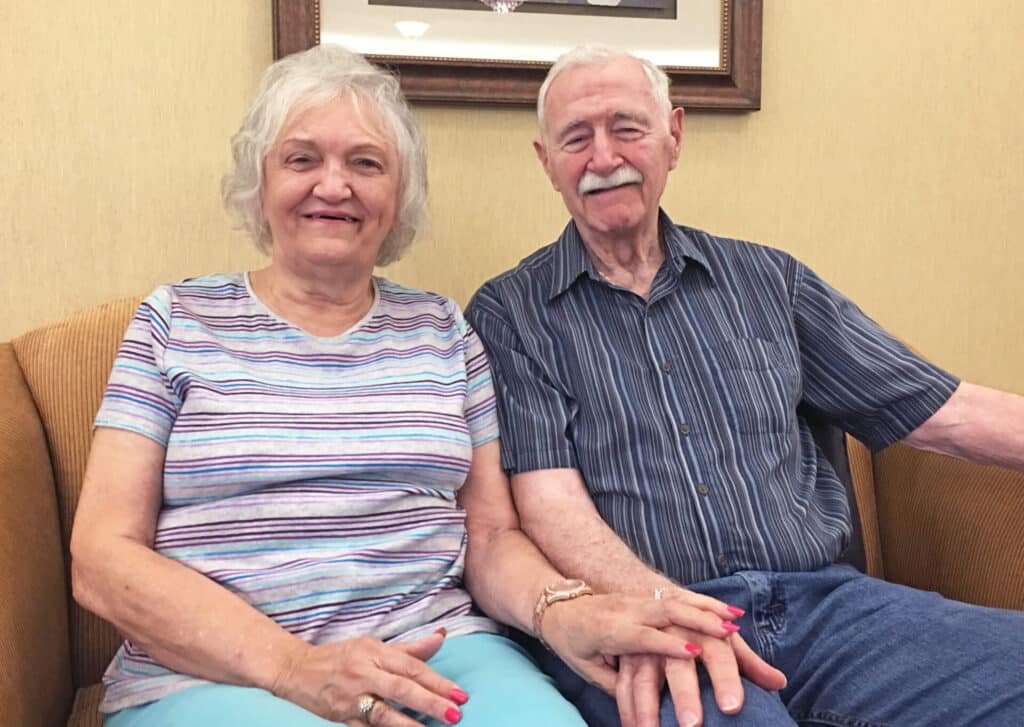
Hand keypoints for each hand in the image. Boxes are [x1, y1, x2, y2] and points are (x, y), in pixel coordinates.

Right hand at [271, 630, 465, 725]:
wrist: (295, 669)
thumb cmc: (340, 656)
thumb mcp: (374, 646)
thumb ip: (409, 648)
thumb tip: (441, 637)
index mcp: (374, 652)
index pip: (412, 667)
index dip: (437, 681)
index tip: (459, 694)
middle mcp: (364, 672)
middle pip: (402, 688)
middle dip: (430, 701)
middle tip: (455, 713)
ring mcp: (351, 697)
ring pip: (384, 712)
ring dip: (410, 723)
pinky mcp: (340, 717)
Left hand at [539, 592, 738, 692]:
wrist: (559, 607)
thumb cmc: (572, 643)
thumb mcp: (587, 668)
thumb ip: (618, 684)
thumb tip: (647, 711)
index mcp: (610, 629)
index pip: (642, 636)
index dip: (667, 644)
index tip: (692, 652)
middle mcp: (628, 611)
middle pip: (668, 615)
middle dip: (699, 624)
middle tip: (728, 636)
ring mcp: (640, 601)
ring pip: (678, 602)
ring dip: (708, 612)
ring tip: (735, 625)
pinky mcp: (648, 598)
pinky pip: (682, 598)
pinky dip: (707, 605)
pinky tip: (731, 614)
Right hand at [615, 627, 786, 726]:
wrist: (654, 602)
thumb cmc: (695, 627)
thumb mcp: (720, 640)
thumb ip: (747, 662)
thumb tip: (778, 682)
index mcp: (702, 631)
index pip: (718, 655)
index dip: (726, 679)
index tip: (732, 707)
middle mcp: (673, 636)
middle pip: (680, 666)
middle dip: (685, 694)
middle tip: (693, 724)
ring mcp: (646, 647)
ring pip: (644, 678)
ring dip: (647, 708)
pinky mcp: (626, 659)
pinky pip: (623, 687)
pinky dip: (627, 710)